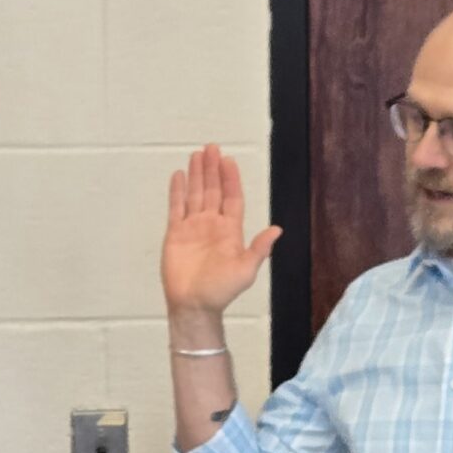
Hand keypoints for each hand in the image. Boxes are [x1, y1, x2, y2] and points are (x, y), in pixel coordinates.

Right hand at [162, 145, 280, 319]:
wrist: (194, 305)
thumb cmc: (221, 290)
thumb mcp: (246, 270)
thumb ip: (259, 248)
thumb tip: (277, 229)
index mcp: (230, 230)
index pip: (232, 197)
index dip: (231, 179)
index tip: (228, 160)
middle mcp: (211, 224)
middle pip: (213, 190)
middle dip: (212, 169)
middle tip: (211, 147)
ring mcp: (192, 228)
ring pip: (195, 195)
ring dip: (196, 175)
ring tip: (196, 155)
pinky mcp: (175, 234)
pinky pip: (176, 208)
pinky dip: (177, 191)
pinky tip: (178, 175)